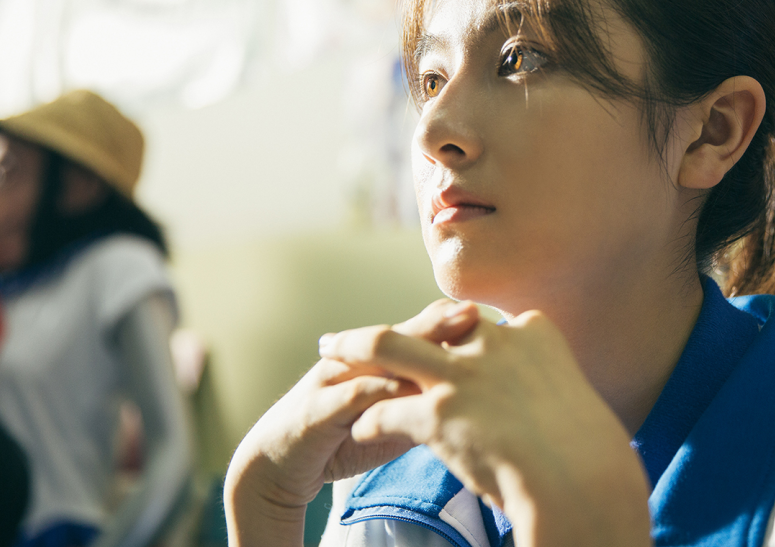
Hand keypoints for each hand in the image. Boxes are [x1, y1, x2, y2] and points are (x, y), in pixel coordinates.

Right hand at [223, 300, 480, 546]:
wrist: (278, 463)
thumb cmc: (344, 436)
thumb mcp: (396, 420)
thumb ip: (431, 404)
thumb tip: (478, 399)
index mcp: (381, 362)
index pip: (422, 332)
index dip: (456, 322)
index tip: (496, 316)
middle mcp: (358, 363)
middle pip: (405, 335)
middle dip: (441, 322)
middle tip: (477, 312)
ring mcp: (335, 381)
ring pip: (378, 357)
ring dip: (411, 345)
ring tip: (440, 342)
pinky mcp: (316, 410)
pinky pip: (352, 396)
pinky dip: (378, 390)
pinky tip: (405, 388)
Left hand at [319, 305, 652, 546]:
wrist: (584, 483)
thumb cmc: (593, 455)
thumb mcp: (574, 400)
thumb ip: (549, 386)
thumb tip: (540, 404)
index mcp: (533, 332)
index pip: (482, 324)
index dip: (456, 334)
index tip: (438, 338)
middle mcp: (494, 342)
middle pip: (432, 320)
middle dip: (401, 323)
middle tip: (367, 329)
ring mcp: (463, 374)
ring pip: (389, 345)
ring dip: (355, 346)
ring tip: (330, 350)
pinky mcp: (439, 411)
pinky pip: (388, 411)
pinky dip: (371, 418)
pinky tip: (360, 430)